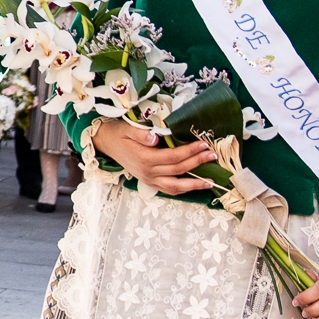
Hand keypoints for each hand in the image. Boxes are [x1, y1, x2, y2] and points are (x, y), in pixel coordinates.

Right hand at [91, 118, 218, 194]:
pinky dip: (183, 190)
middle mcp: (148, 172)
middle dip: (198, 162)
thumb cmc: (118, 133)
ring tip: (210, 181)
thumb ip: (140, 133)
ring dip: (194, 184)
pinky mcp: (149, 182)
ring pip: (175, 186)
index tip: (203, 144)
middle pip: (178, 170)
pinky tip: (194, 186)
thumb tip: (155, 136)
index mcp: (144, 158)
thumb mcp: (127, 128)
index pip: (173, 156)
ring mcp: (148, 179)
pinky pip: (169, 190)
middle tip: (213, 155)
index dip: (190, 151)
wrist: (105, 143)